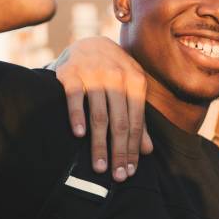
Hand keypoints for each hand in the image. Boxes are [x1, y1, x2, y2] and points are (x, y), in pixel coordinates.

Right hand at [50, 36, 152, 181]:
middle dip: (119, 152)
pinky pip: (75, 98)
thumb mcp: (131, 89)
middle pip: (120, 122)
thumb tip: (147, 151)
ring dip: (99, 143)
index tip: (129, 172)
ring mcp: (94, 73)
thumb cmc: (114, 73)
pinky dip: (77, 116)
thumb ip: (138, 118)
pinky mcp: (71, 72)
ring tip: (99, 166)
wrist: (89, 42)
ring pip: (99, 114)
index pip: (136, 122)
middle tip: (116, 176)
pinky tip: (78, 135)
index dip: (133, 149)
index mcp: (136, 81)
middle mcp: (117, 76)